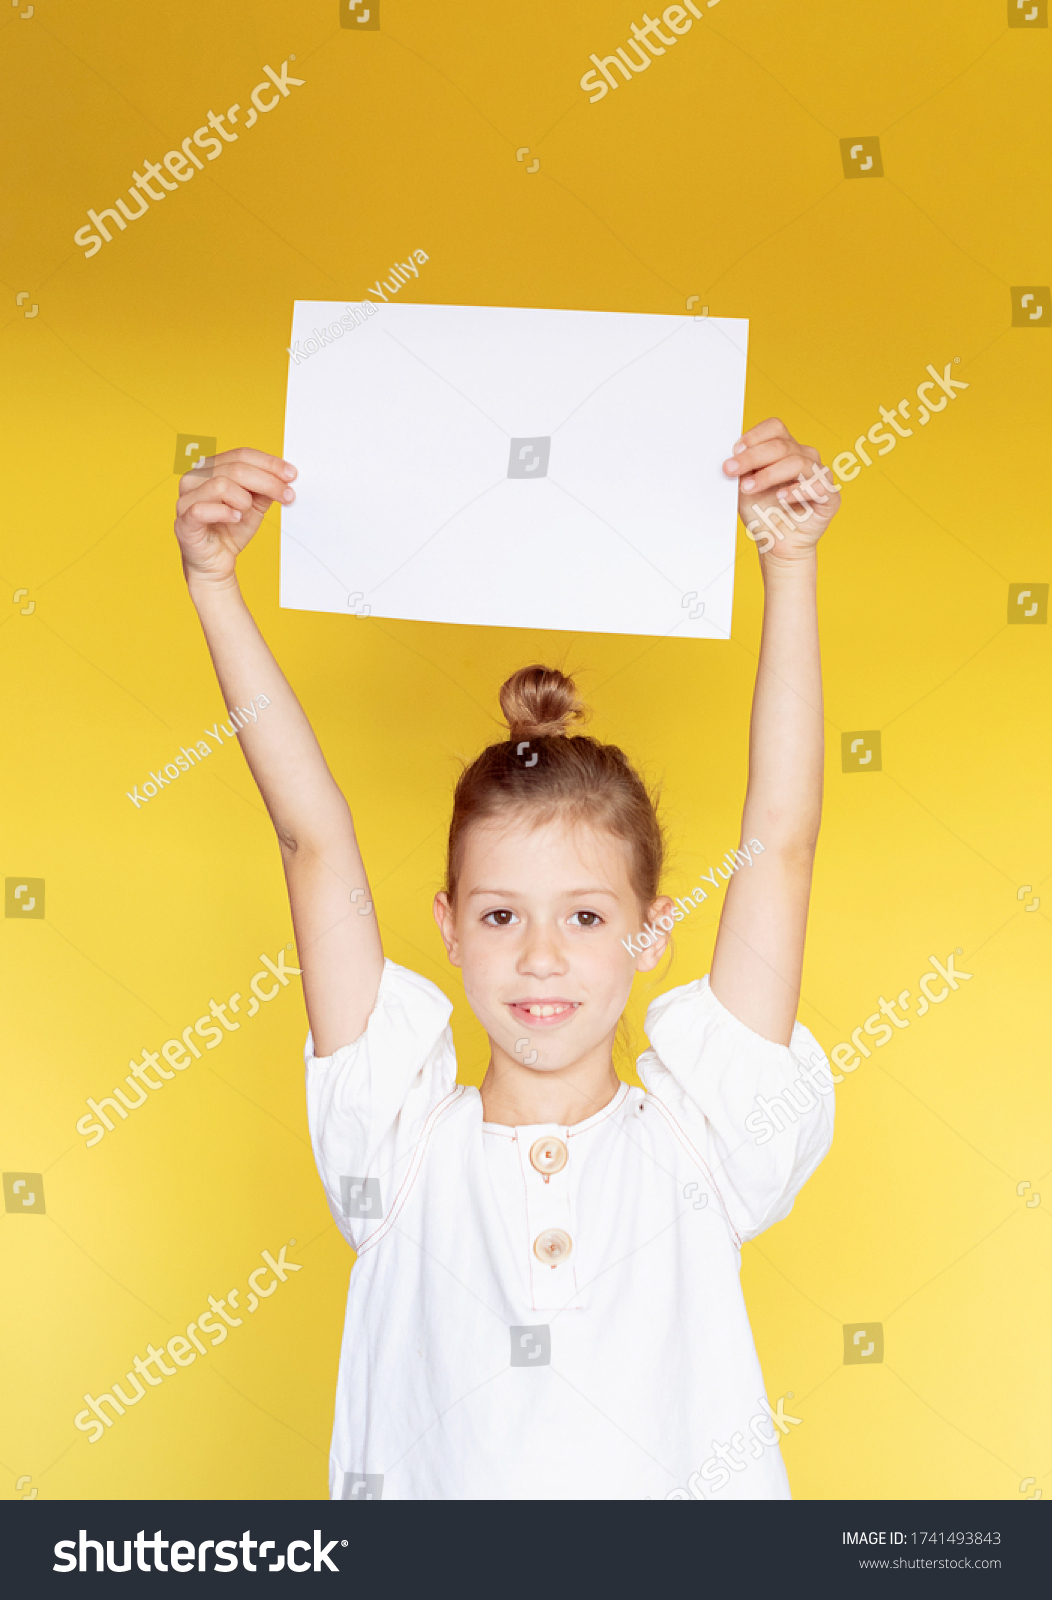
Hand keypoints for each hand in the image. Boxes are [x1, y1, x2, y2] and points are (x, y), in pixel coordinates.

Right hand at [174, 447, 296, 586]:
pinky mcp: (183, 521)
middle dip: (268, 482)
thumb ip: (265, 490)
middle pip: (236, 468)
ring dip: (243, 500)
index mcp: (210, 468)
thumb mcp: (255, 506)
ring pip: (221, 484)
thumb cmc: (229, 531)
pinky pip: (203, 509)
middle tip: (288, 495)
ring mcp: (186, 499)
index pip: (242, 455)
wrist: (215, 563)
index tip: (292, 474)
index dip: (269, 463)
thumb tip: (285, 477)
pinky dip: (225, 513)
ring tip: (246, 513)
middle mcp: (194, 478)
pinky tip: (235, 518)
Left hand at [723, 417, 839, 561]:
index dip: (755, 436)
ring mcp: (819, 476)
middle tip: (731, 469)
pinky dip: (796, 491)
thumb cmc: (763, 514)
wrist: (776, 544)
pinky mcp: (830, 496)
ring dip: (769, 475)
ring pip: (797, 462)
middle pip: (781, 445)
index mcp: (786, 450)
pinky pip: (816, 486)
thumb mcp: (745, 488)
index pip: (775, 428)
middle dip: (752, 457)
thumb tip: (732, 455)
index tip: (734, 451)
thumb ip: (742, 469)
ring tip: (749, 488)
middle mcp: (805, 458)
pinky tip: (780, 498)